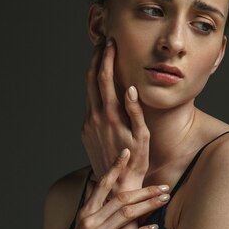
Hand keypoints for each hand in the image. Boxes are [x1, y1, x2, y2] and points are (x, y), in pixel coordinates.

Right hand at [50, 149, 169, 228]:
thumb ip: (93, 211)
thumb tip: (98, 189)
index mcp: (85, 213)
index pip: (102, 184)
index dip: (114, 167)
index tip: (126, 152)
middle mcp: (88, 221)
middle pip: (120, 198)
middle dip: (145, 191)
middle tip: (165, 186)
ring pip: (126, 215)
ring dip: (148, 206)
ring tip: (165, 200)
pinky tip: (155, 228)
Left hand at [81, 39, 149, 194]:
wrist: (117, 185)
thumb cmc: (136, 161)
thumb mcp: (143, 137)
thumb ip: (136, 111)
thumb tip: (132, 88)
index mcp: (111, 116)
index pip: (106, 79)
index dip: (107, 59)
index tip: (110, 44)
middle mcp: (95, 118)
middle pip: (91, 80)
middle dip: (96, 59)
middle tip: (102, 44)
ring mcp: (88, 124)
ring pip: (87, 92)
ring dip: (93, 73)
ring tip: (100, 58)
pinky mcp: (85, 131)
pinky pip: (89, 105)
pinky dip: (93, 91)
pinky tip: (101, 86)